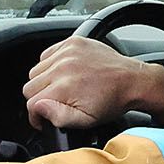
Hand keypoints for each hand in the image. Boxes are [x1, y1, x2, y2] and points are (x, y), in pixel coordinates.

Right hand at [22, 37, 163, 133]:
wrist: (132, 81)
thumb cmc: (112, 101)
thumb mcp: (86, 120)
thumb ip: (59, 117)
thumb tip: (38, 107)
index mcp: (64, 87)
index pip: (31, 103)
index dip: (37, 116)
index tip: (45, 119)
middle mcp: (62, 66)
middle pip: (30, 86)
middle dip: (39, 98)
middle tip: (55, 103)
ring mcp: (67, 52)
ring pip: (36, 71)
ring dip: (44, 81)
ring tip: (61, 88)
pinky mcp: (72, 42)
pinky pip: (46, 54)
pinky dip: (50, 64)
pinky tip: (64, 73)